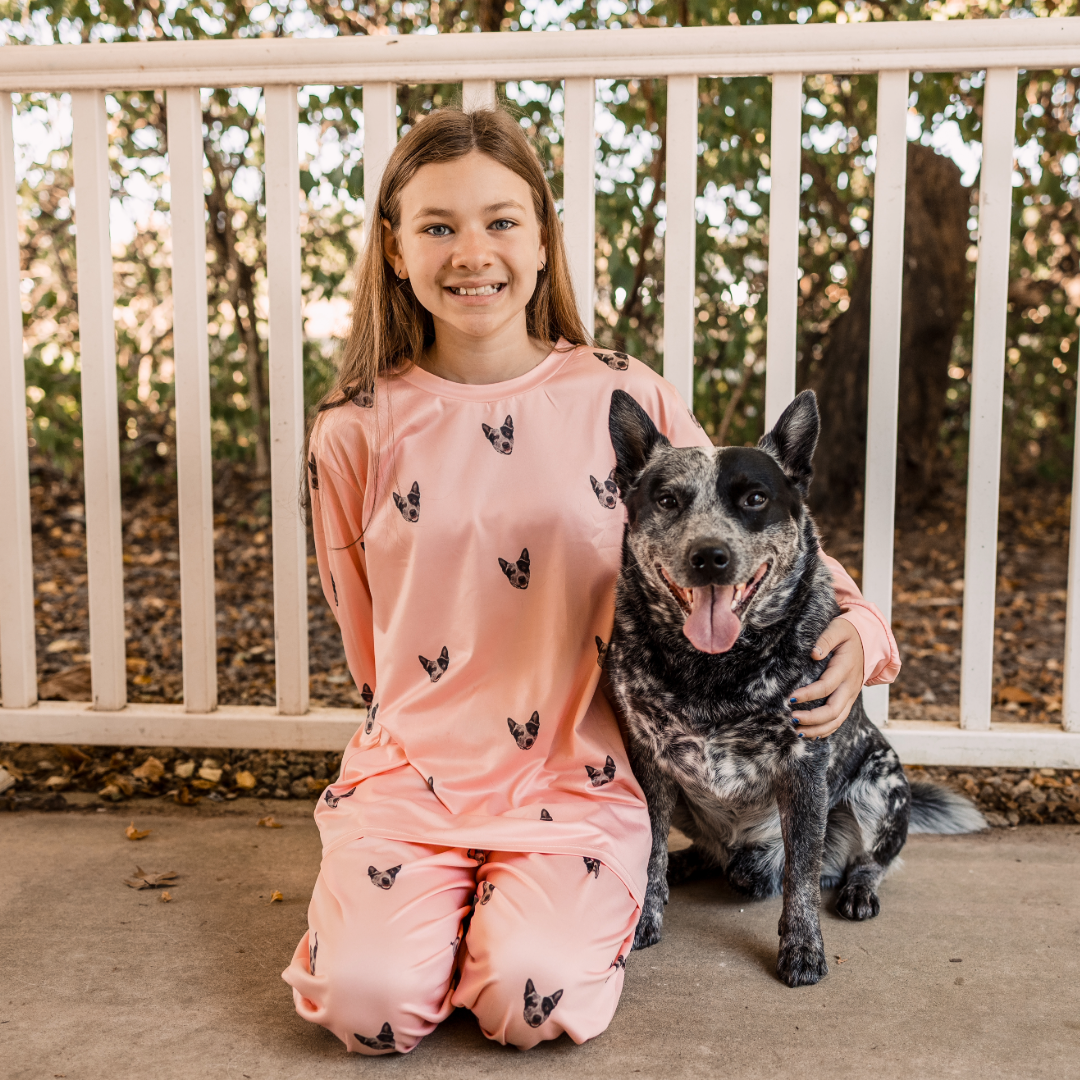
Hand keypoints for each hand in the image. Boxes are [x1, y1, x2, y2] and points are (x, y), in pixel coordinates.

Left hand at [789, 617, 863, 738]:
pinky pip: (839, 719)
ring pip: (837, 720)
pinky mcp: (848, 700)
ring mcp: (850, 695)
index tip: (790, 697)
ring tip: (797, 731)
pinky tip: (810, 734)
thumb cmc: (847, 633)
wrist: (868, 641)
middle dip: (812, 718)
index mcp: (845, 668)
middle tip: (791, 718)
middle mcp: (850, 686)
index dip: (808, 694)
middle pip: (833, 710)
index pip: (826, 686)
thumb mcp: (838, 628)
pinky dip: (826, 729)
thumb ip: (826, 639)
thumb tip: (813, 653)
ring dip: (817, 728)